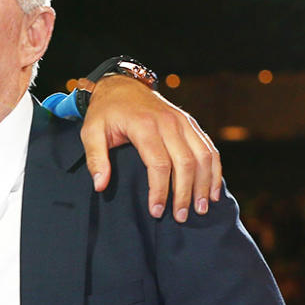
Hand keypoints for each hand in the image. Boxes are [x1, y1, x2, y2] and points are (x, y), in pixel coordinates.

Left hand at [79, 75, 220, 222]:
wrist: (121, 86)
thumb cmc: (105, 112)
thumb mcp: (90, 132)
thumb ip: (96, 158)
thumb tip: (100, 185)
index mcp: (144, 125)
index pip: (159, 164)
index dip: (160, 191)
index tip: (156, 212)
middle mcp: (169, 122)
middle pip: (185, 162)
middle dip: (185, 193)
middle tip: (181, 218)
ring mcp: (183, 121)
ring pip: (203, 156)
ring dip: (204, 185)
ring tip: (201, 210)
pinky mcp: (191, 123)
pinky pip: (209, 148)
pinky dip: (214, 170)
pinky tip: (213, 191)